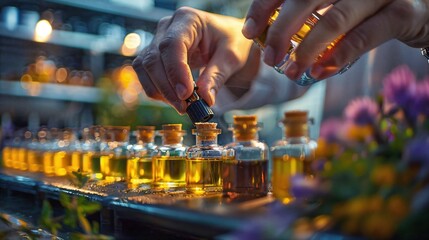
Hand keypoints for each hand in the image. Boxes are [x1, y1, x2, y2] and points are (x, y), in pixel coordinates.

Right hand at [133, 7, 257, 113]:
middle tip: (185, 108)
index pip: (172, 45)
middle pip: (154, 58)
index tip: (186, 94)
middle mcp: (167, 27)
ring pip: (145, 68)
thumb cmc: (231, 43)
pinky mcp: (154, 57)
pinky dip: (158, 92)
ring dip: (160, 92)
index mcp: (188, 19)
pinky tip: (175, 100)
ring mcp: (157, 41)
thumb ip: (217, 76)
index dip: (175, 71)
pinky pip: (146, 76)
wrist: (227, 42)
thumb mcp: (231, 57)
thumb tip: (205, 98)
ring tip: (182, 106)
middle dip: (167, 87)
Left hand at [242, 0, 428, 79]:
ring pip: (334, 18)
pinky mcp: (402, 12)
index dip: (265, 6)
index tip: (249, 31)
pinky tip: (320, 71)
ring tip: (290, 70)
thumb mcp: (336, 4)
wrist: (421, 6)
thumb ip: (309, 15)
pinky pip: (365, 36)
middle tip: (269, 58)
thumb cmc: (368, 8)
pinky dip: (339, 55)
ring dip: (308, 49)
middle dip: (281, 30)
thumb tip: (270, 42)